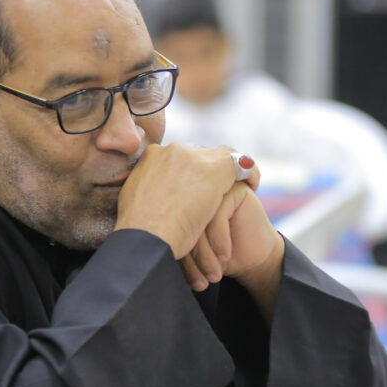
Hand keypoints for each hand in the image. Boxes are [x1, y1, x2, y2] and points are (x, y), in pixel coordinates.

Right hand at [114, 144, 259, 259]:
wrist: (147, 235)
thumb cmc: (138, 231)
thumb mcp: (134, 202)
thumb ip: (146, 191)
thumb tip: (152, 197)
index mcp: (151, 157)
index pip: (179, 158)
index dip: (190, 174)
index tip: (195, 191)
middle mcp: (172, 150)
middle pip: (200, 155)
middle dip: (209, 174)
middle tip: (218, 194)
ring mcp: (194, 157)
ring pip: (221, 158)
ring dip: (229, 175)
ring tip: (240, 188)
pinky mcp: (215, 169)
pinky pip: (243, 164)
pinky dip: (250, 174)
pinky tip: (252, 187)